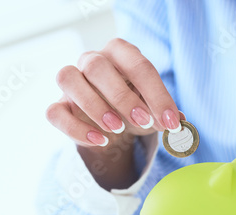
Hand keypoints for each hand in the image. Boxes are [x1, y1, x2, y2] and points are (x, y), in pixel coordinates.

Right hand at [46, 38, 181, 147]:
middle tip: (143, 122)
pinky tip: (99, 141)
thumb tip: (180, 124)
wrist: (110, 123)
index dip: (156, 94)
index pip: (137, 65)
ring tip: (117, 130)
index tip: (171, 121)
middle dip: (122, 96)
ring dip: (93, 105)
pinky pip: (55, 112)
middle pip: (96, 66)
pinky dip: (76, 128)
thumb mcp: (152, 110)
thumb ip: (165, 114)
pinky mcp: (58, 105)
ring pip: (68, 78)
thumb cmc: (133, 108)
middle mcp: (91, 60)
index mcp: (120, 53)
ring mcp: (71, 82)